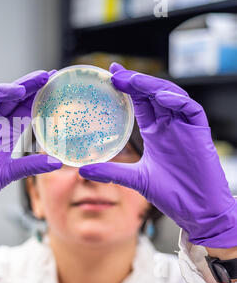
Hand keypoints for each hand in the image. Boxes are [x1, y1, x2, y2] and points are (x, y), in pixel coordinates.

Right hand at [0, 70, 61, 238]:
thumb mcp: (7, 173)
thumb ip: (31, 166)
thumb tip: (57, 162)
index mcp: (7, 133)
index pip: (26, 108)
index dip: (39, 95)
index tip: (53, 82)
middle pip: (12, 98)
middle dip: (28, 86)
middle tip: (44, 75)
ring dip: (5, 90)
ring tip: (19, 91)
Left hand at [79, 63, 236, 247]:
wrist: (198, 211)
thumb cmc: (172, 194)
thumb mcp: (135, 179)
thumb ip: (111, 171)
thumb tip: (82, 169)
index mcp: (156, 132)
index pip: (140, 102)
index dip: (127, 88)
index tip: (109, 75)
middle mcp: (169, 126)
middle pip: (152, 94)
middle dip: (135, 81)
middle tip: (114, 72)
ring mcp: (184, 128)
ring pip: (170, 96)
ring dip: (151, 86)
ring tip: (131, 80)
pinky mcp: (199, 133)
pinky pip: (191, 110)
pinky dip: (177, 101)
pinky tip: (161, 97)